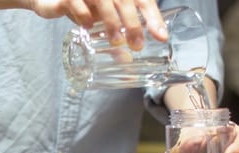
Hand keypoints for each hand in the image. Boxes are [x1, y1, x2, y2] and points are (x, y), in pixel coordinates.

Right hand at [28, 0, 167, 49]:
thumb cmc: (82, 6)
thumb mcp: (101, 21)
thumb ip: (114, 36)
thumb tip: (127, 59)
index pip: (143, 0)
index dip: (154, 17)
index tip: (161, 36)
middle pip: (126, 2)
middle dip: (134, 24)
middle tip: (137, 45)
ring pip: (104, 1)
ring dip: (111, 21)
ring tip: (116, 41)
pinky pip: (77, 3)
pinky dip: (83, 14)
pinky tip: (87, 26)